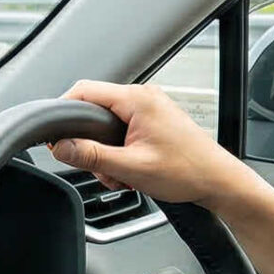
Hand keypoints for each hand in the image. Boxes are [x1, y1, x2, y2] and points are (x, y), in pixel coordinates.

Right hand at [53, 80, 254, 207]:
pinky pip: (123, 132)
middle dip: (92, 145)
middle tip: (103, 170)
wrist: (219, 182)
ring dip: (108, 154)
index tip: (55, 135)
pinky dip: (121, 153)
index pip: (83, 91)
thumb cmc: (188, 171)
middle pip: (94, 111)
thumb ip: (92, 156)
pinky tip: (133, 172)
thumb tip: (62, 147)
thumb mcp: (131, 168)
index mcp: (137, 99)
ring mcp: (150, 108)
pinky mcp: (154, 121)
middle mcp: (144, 97)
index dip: (63, 112)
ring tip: (125, 176)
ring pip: (108, 126)